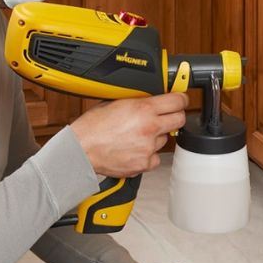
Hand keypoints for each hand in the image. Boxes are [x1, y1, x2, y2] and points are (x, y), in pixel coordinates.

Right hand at [70, 93, 187, 177]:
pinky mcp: (144, 164)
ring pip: (166, 139)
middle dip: (175, 116)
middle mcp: (149, 128)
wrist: (81, 149)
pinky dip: (149, 154)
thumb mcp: (115, 102)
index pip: (178, 101)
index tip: (180, 100)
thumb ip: (138, 101)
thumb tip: (152, 98)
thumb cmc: (92, 127)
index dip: (180, 99)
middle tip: (166, 116)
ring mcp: (148, 148)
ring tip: (138, 136)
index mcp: (143, 109)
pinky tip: (136, 150)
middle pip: (179, 120)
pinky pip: (156, 157)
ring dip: (157, 136)